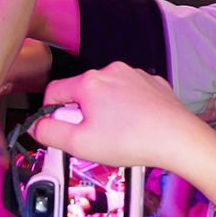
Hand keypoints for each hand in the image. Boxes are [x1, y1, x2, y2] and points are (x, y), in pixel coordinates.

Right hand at [31, 62, 206, 172]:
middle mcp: (111, 71)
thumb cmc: (133, 140)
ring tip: (117, 135)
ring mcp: (134, 75)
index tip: (60, 129)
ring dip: (105, 111)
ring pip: (106, 93)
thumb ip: (50, 134)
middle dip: (81, 114)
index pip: (54, 92)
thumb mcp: (79, 145)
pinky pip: (129, 94)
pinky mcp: (152, 83)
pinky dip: (127, 109)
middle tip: (93, 137)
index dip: (51, 113)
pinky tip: (135, 127)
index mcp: (90, 82)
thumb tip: (37, 126)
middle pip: (81, 92)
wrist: (178, 138)